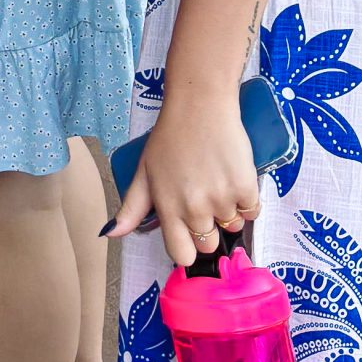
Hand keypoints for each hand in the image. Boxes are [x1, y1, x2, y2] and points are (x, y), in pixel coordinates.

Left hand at [105, 88, 260, 267]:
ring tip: (216, 179)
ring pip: (232, 227)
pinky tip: (232, 176)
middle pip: (208, 244)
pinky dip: (246, 199)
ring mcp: (222, 200)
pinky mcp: (245, 189)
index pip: (181, 255)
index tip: (188, 229)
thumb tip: (110, 234)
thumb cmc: (169, 137)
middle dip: (207, 227)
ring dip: (227, 210)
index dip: (186, 245)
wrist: (200, 106)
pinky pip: (251, 212)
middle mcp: (194, 209)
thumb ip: (131, 208)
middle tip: (202, 195)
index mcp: (168, 208)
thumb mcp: (144, 171)